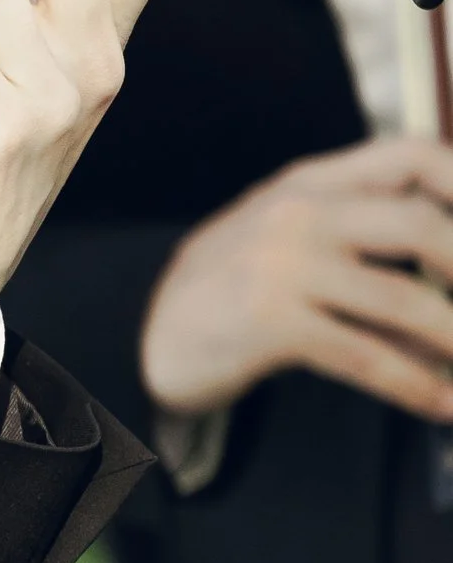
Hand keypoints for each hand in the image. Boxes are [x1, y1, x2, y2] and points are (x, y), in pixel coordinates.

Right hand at [140, 135, 452, 422]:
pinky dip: (415, 386)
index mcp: (313, 180)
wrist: (141, 334)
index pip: (412, 155)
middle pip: (421, 225)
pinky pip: (364, 355)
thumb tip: (447, 282)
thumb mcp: (291, 238)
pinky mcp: (269, 322)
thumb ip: (362, 236)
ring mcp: (282, 264)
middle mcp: (300, 211)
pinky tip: (442, 407)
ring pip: (402, 299)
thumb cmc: (233, 290)